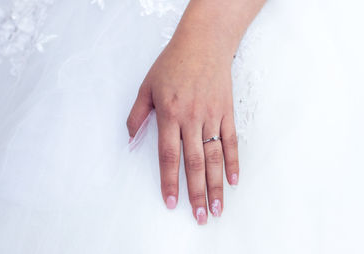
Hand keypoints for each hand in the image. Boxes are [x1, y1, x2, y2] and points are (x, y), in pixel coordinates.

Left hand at [126, 37, 238, 224]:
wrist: (204, 43)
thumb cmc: (173, 63)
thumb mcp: (147, 86)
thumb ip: (138, 114)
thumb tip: (130, 138)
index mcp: (170, 114)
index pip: (168, 155)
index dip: (170, 181)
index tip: (171, 202)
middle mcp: (192, 119)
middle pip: (194, 163)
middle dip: (196, 193)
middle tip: (201, 217)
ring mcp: (212, 116)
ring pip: (214, 157)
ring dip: (216, 184)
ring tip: (218, 207)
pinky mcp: (227, 112)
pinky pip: (232, 141)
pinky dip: (234, 161)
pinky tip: (234, 180)